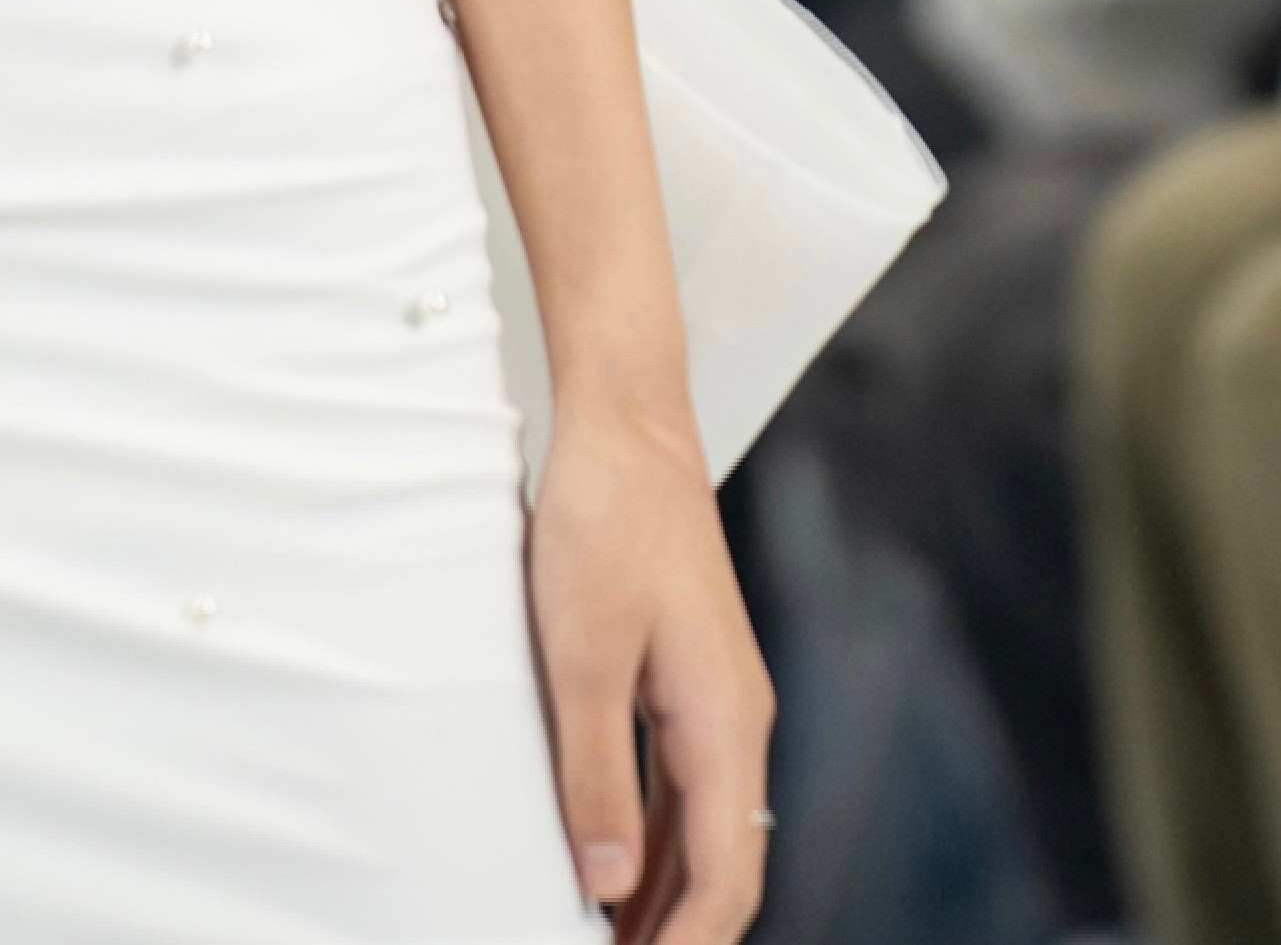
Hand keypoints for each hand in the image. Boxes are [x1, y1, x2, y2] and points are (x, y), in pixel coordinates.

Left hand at [528, 394, 772, 942]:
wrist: (629, 425)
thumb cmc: (607, 524)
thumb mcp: (581, 655)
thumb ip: (595, 773)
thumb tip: (607, 886)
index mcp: (725, 727)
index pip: (724, 879)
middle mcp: (737, 725)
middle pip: (723, 869)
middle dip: (678, 934)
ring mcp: (718, 703)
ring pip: (703, 833)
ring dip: (663, 897)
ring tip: (603, 941)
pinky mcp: (690, 681)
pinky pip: (681, 788)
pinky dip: (652, 841)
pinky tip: (608, 867)